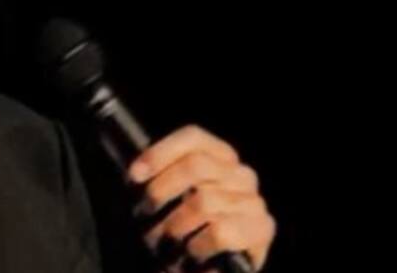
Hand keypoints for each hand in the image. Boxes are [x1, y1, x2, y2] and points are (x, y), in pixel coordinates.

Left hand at [129, 125, 275, 270]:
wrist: (212, 270)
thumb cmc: (187, 231)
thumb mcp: (171, 198)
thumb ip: (161, 178)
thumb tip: (137, 171)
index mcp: (220, 157)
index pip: (193, 137)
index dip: (160, 152)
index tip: (135, 175)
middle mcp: (241, 174)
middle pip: (195, 166)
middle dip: (161, 191)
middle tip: (144, 214)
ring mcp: (254, 202)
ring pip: (203, 201)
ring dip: (174, 225)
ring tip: (164, 240)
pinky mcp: (262, 230)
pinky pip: (220, 230)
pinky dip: (197, 245)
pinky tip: (191, 252)